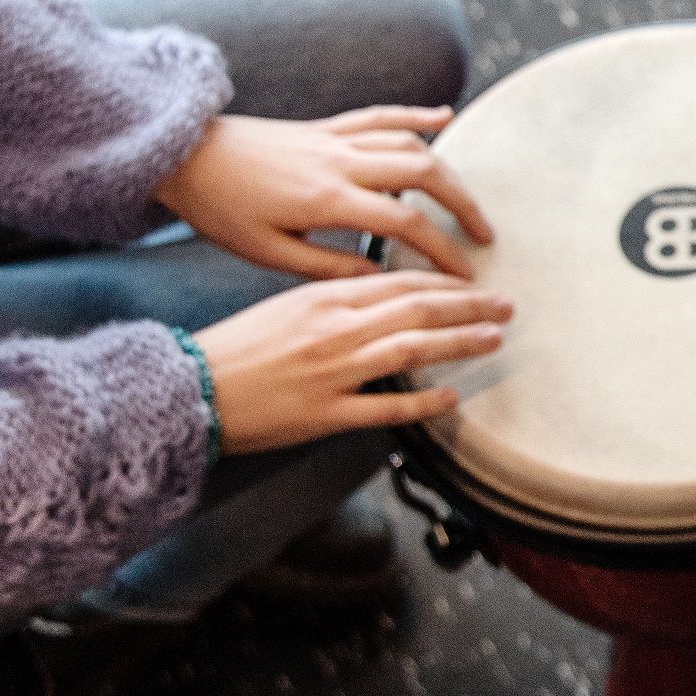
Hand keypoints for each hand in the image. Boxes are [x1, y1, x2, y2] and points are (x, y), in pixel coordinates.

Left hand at [156, 108, 494, 280]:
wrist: (183, 156)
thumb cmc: (220, 210)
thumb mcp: (268, 252)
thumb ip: (328, 265)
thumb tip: (378, 278)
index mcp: (327, 199)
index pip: (405, 222)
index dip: (442, 250)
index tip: (464, 275)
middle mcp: (340, 162)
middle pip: (424, 174)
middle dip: (463, 205)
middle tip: (485, 235)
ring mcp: (335, 139)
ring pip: (410, 144)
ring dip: (448, 169)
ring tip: (467, 200)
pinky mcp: (325, 127)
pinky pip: (380, 116)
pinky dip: (416, 115)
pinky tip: (444, 118)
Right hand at [194, 271, 512, 454]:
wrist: (189, 387)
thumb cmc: (239, 348)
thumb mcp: (288, 306)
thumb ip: (338, 300)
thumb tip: (386, 295)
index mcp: (325, 298)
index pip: (400, 281)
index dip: (445, 281)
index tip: (476, 282)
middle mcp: (335, 330)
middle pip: (417, 309)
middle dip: (468, 305)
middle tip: (506, 304)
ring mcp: (333, 372)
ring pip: (411, 349)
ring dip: (459, 342)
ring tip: (494, 338)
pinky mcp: (326, 414)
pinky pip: (386, 408)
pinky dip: (423, 402)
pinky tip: (453, 397)